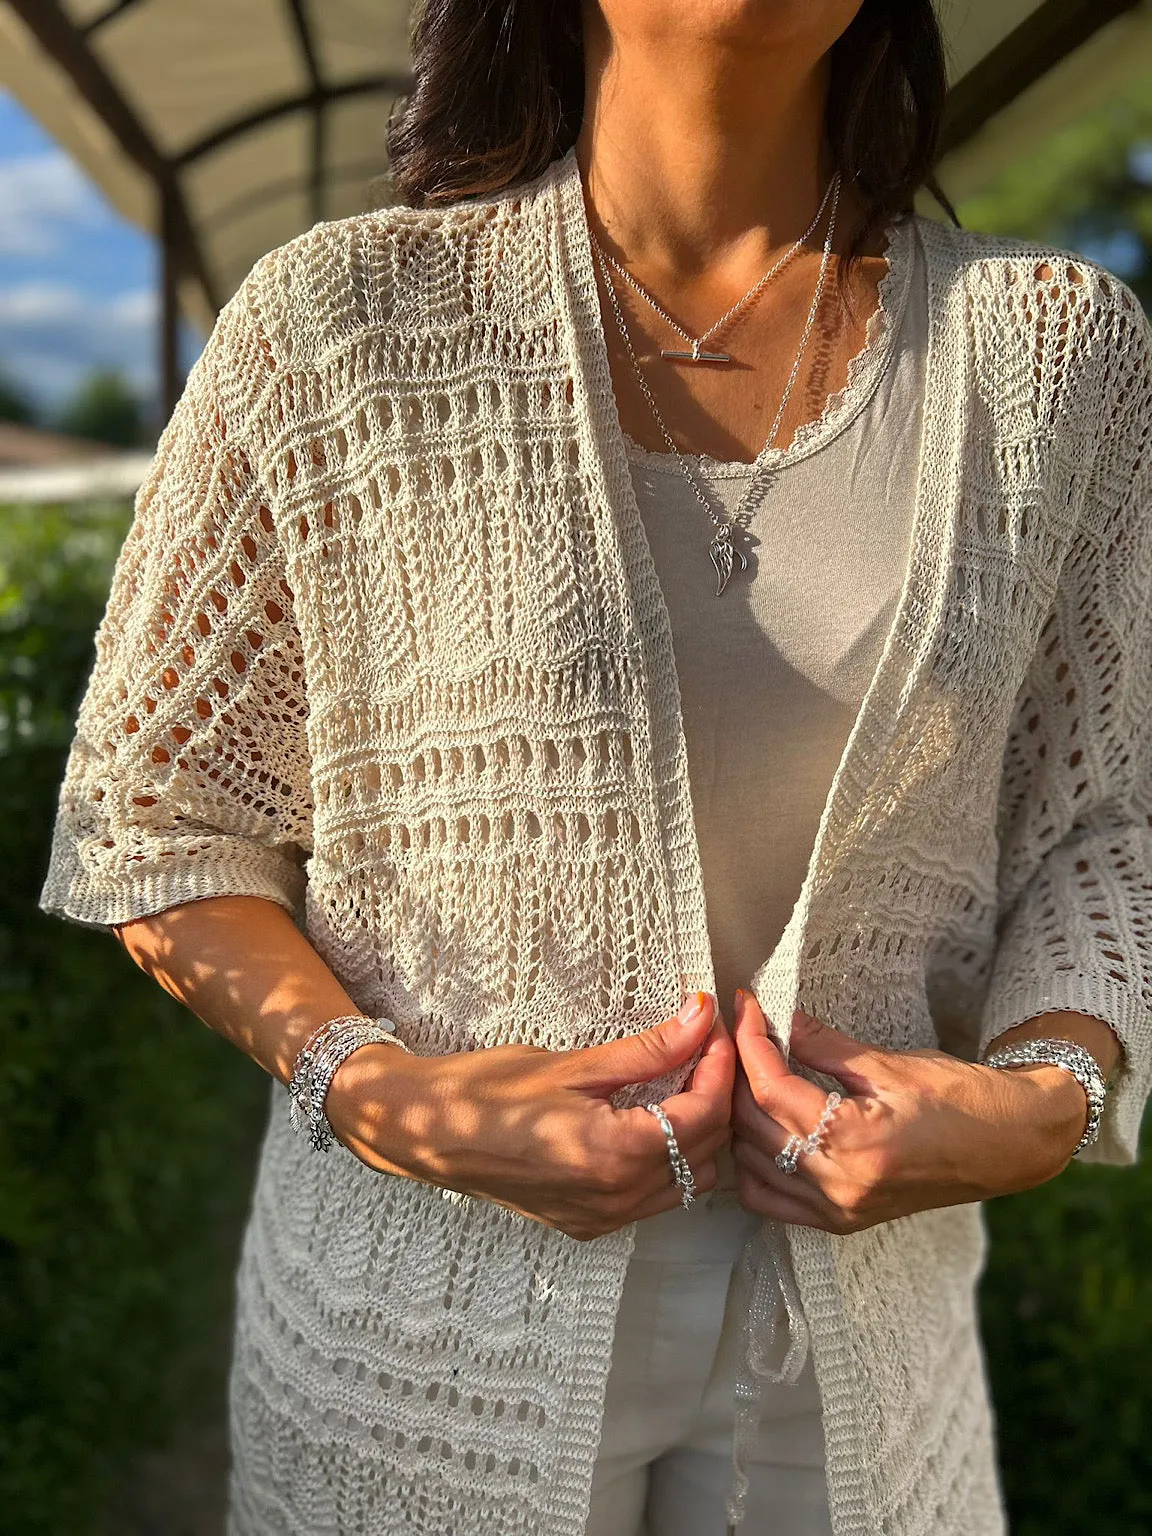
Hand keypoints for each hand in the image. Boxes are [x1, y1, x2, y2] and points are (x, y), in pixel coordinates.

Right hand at [325, 991, 734, 1240]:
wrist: (425, 1132)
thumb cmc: (487, 1089)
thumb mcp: (573, 1063)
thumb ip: (649, 1047)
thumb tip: (702, 1015)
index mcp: (613, 1156)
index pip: (702, 1115)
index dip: (720, 1067)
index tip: (715, 1027)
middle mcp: (615, 1200)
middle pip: (705, 1152)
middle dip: (715, 1097)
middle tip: (704, 1047)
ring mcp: (602, 1219)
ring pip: (688, 1182)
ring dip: (697, 1134)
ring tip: (683, 1080)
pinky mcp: (587, 1225)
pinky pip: (654, 1199)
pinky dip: (668, 1161)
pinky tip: (651, 1119)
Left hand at [730, 988, 1088, 1233]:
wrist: (1009, 1144)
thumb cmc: (960, 1097)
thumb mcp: (888, 1063)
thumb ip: (822, 1044)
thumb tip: (776, 1018)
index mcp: (856, 1142)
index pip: (772, 1088)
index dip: (750, 1042)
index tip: (744, 1006)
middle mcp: (841, 1186)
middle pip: (753, 1126)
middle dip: (737, 1074)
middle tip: (741, 1035)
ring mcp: (839, 1211)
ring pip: (752, 1167)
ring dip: (740, 1120)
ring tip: (747, 1076)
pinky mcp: (842, 1222)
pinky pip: (772, 1201)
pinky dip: (754, 1166)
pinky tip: (761, 1130)